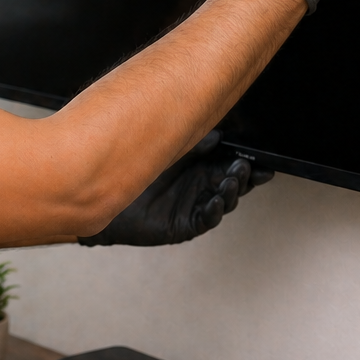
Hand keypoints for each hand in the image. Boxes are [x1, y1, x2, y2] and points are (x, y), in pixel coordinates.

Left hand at [78, 131, 273, 246]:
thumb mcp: (166, 148)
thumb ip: (194, 143)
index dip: (247, 163)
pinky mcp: (183, 223)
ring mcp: (193, 205)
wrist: (100, 193)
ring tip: (233, 180)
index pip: (230, 164)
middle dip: (245, 176)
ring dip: (231, 191)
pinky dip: (212, 210)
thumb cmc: (131, 170)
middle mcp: (199, 186)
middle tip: (248, 168)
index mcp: (200, 167)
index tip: (260, 160)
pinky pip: (204, 218)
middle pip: (232, 183)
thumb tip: (218, 136)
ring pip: (223, 200)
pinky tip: (215, 199)